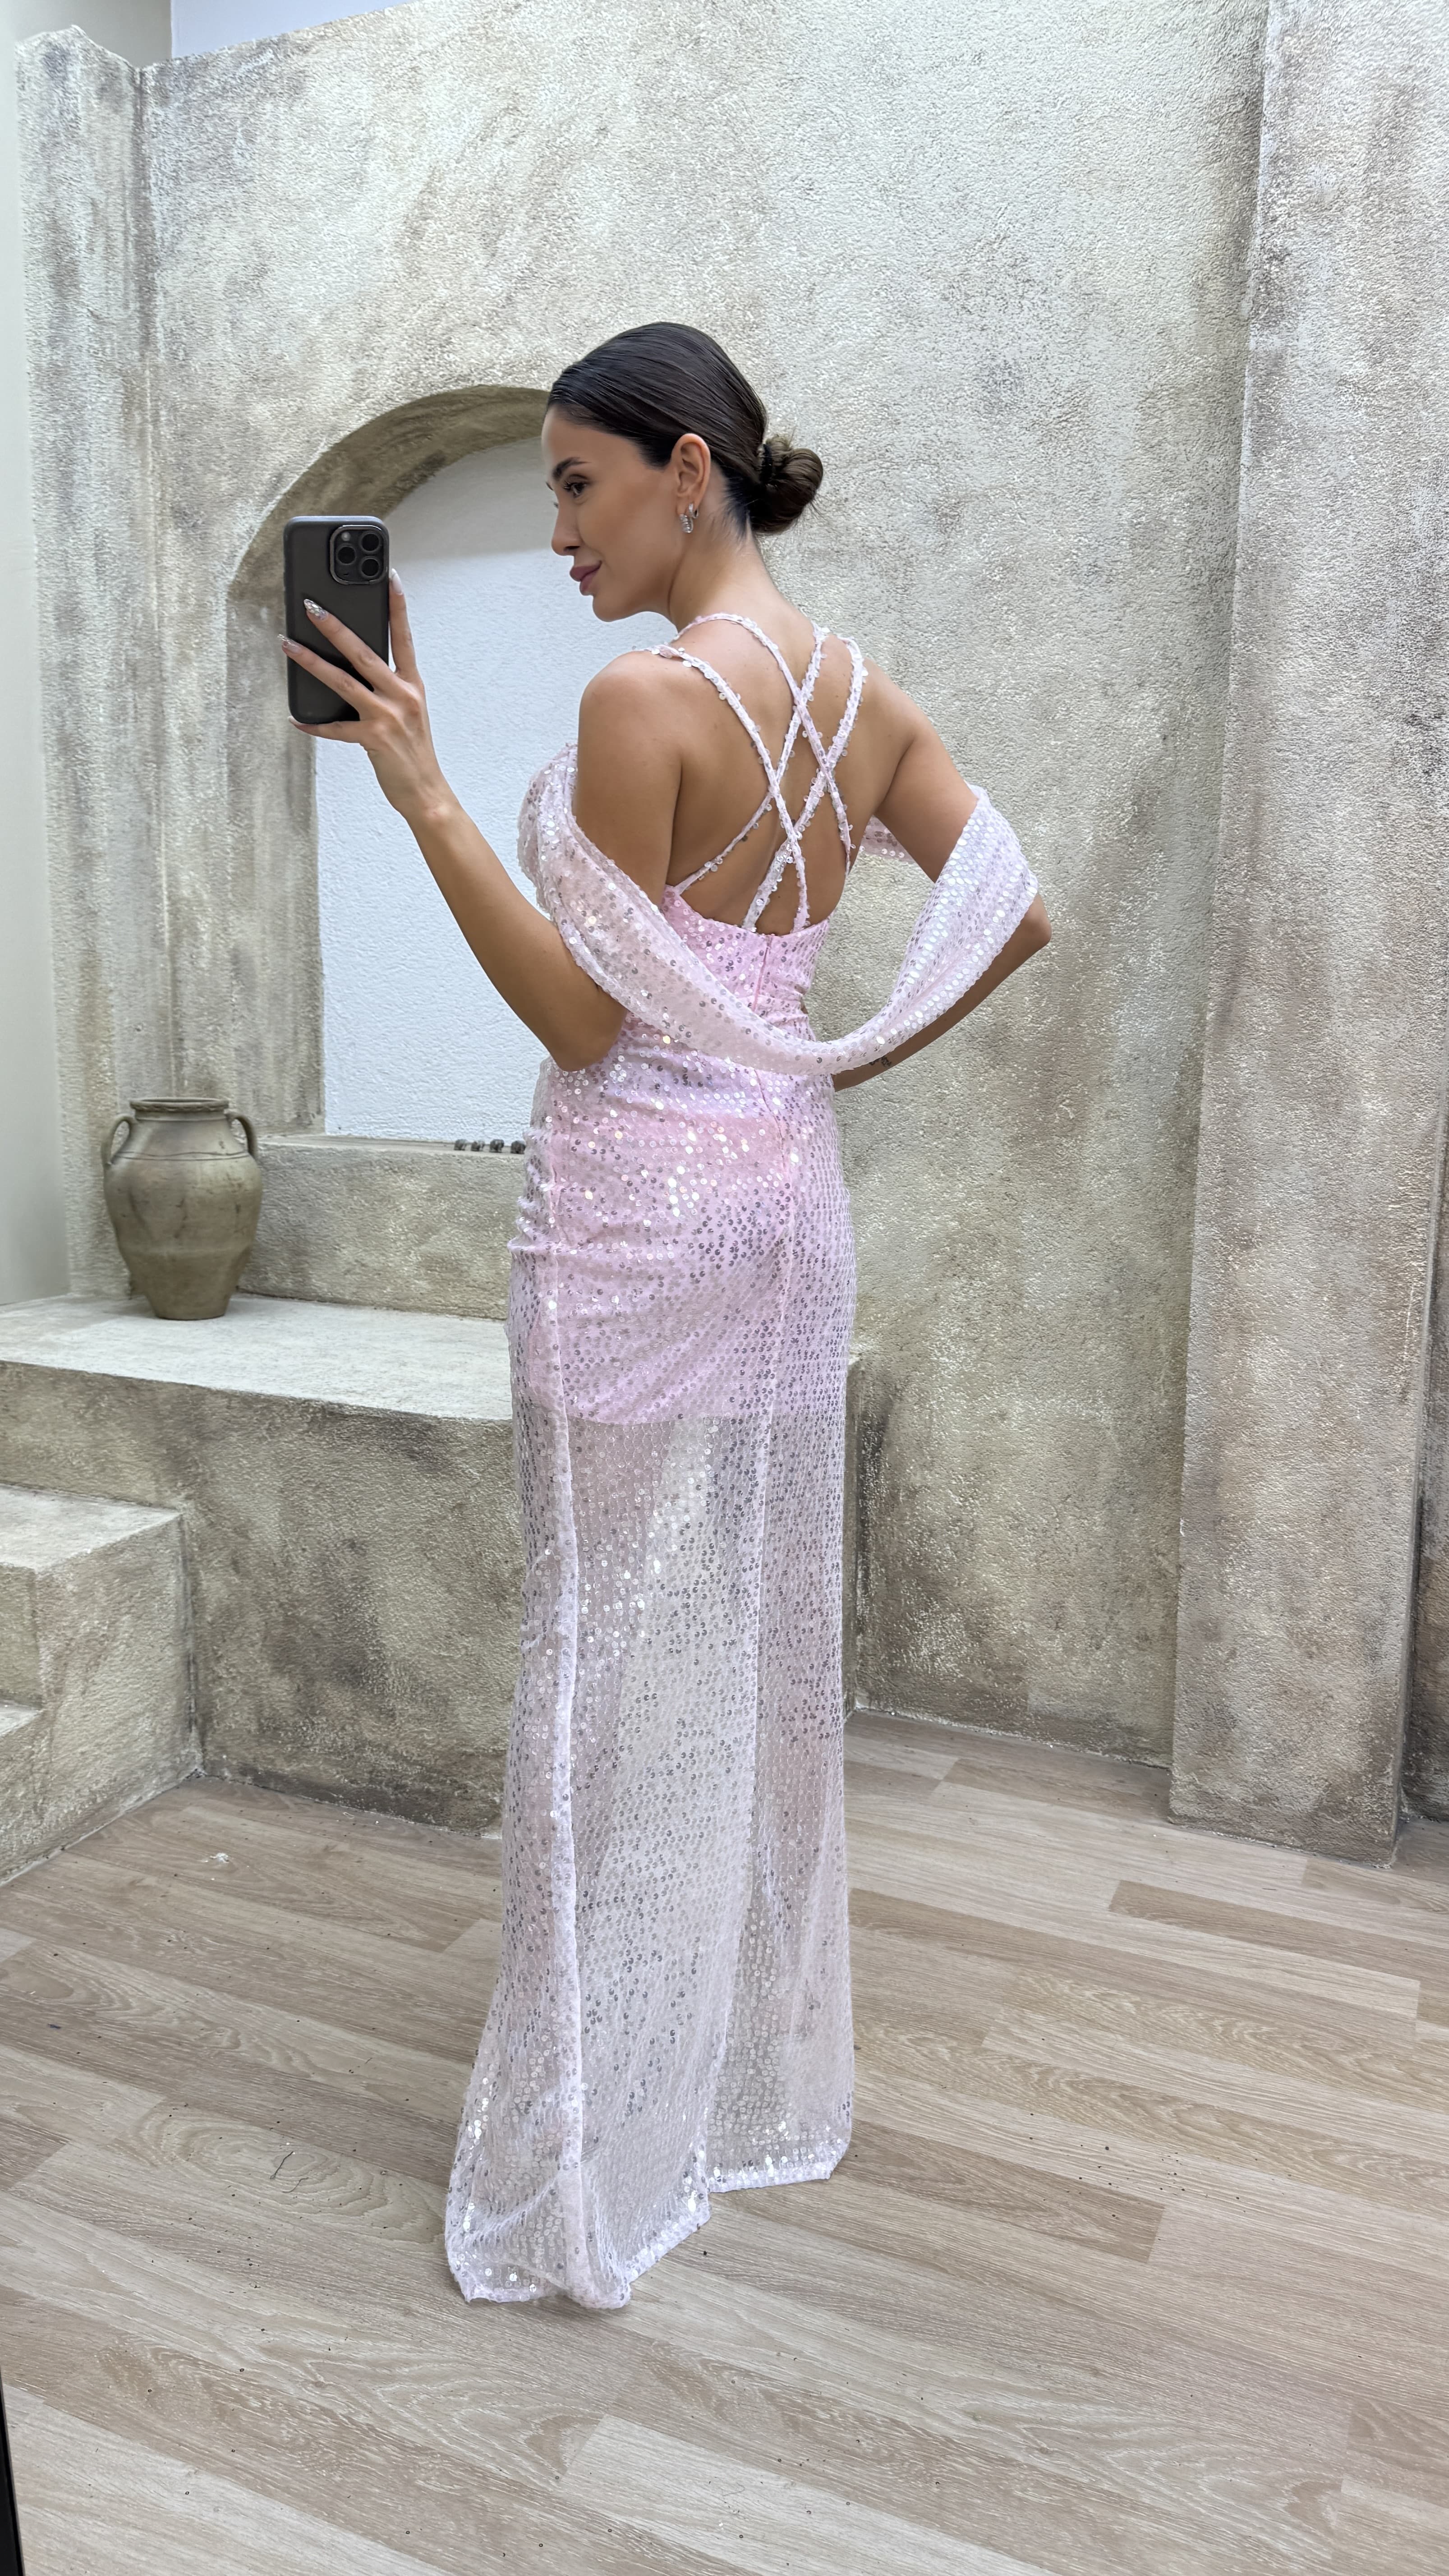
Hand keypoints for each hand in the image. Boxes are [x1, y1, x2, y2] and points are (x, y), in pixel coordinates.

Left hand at [281, 574, 451, 822]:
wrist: (426, 793)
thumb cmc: (413, 753)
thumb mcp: (408, 713)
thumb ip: (388, 688)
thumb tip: (355, 670)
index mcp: (412, 686)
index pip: (405, 637)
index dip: (398, 606)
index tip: (390, 577)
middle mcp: (401, 696)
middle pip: (363, 652)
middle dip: (335, 626)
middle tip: (312, 606)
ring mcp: (387, 716)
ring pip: (342, 681)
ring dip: (311, 661)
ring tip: (288, 644)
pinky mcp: (373, 739)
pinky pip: (335, 727)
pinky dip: (314, 724)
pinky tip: (297, 719)